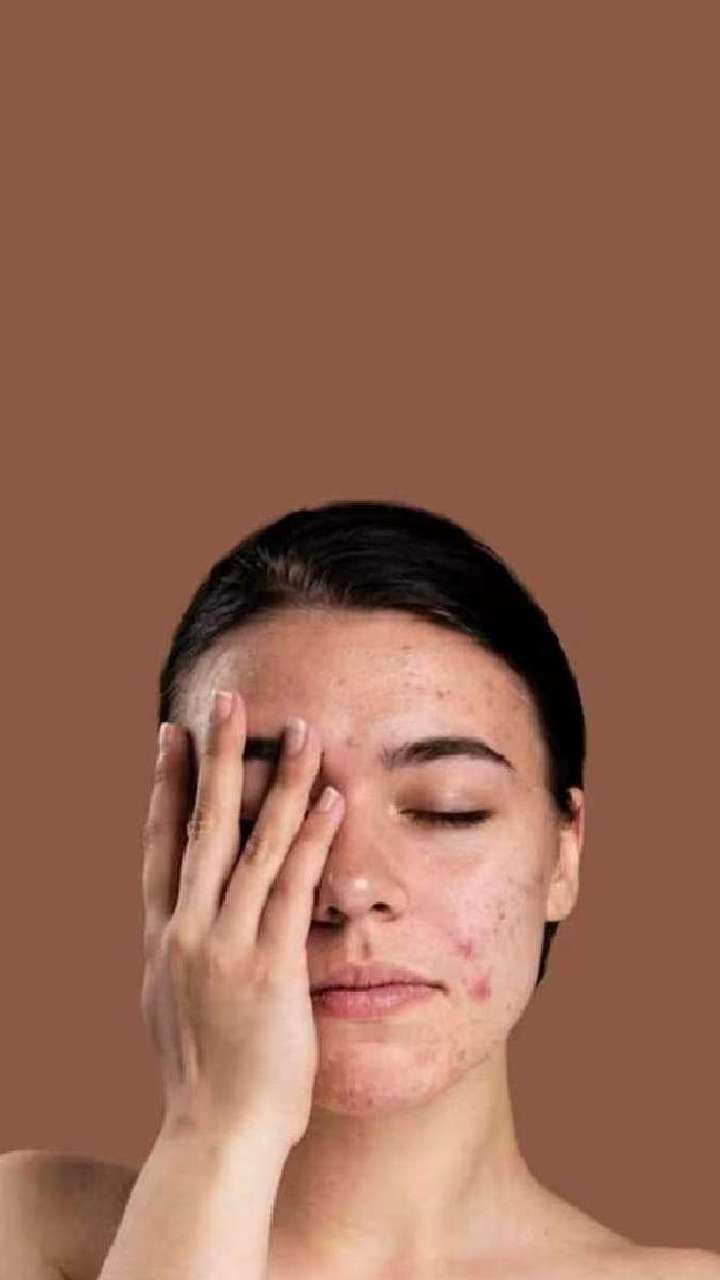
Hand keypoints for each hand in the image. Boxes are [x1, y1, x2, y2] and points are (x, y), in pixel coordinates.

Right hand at [140, 691, 343, 1148]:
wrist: (216, 1138)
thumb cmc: (204, 1082)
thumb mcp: (176, 1008)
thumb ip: (184, 959)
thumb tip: (187, 931)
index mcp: (163, 938)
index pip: (161, 843)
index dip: (166, 785)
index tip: (170, 736)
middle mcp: (187, 930)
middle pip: (201, 825)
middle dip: (214, 757)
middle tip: (224, 701)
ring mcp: (226, 945)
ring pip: (253, 844)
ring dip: (277, 781)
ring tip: (300, 730)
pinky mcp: (270, 966)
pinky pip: (294, 887)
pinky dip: (312, 838)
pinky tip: (330, 799)